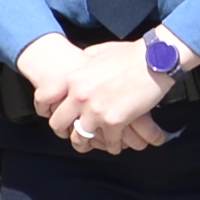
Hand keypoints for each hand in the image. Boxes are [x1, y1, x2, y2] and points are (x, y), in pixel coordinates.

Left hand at [22, 38, 166, 155]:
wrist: (155, 59)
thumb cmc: (130, 54)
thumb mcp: (98, 53)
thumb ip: (85, 61)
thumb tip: (82, 60)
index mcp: (72, 79)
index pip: (44, 98)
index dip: (44, 109)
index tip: (49, 115)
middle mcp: (79, 96)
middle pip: (58, 124)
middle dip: (64, 132)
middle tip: (71, 135)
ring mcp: (95, 110)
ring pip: (80, 138)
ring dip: (86, 144)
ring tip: (91, 146)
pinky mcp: (114, 121)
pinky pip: (108, 141)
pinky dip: (113, 145)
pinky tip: (115, 145)